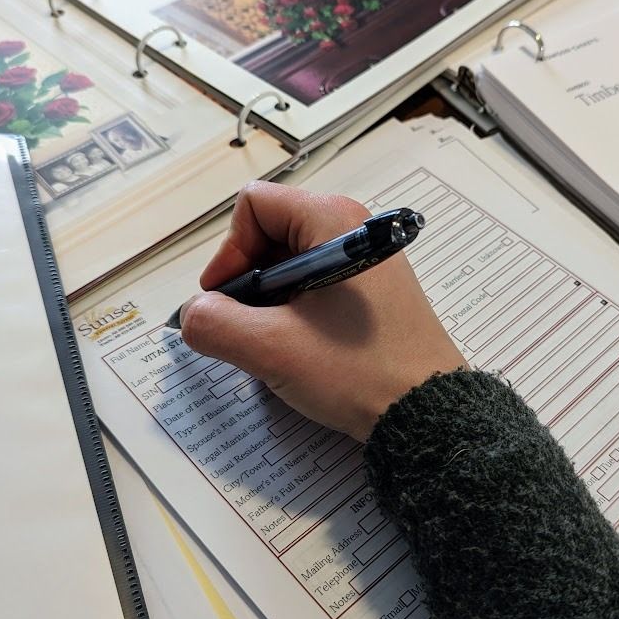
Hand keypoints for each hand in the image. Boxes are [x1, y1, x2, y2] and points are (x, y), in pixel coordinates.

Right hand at [177, 182, 465, 441]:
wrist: (426, 413)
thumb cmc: (361, 372)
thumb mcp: (272, 349)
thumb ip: (214, 324)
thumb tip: (192, 315)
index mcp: (332, 222)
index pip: (254, 206)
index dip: (229, 252)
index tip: (225, 299)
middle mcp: (353, 229)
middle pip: (271, 233)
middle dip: (247, 280)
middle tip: (247, 327)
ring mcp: (366, 260)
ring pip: (291, 263)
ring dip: (270, 301)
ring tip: (275, 343)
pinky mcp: (374, 291)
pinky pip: (317, 285)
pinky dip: (296, 311)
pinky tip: (300, 348)